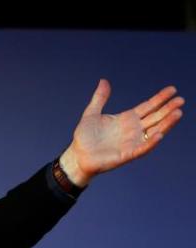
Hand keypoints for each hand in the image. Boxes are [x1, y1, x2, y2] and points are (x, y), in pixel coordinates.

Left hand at [61, 79, 184, 186]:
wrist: (77, 156)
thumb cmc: (84, 137)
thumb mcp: (91, 113)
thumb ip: (99, 98)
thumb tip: (104, 81)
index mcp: (127, 119)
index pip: (148, 106)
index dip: (160, 99)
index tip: (172, 90)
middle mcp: (133, 130)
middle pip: (155, 117)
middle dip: (168, 109)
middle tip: (181, 100)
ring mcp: (132, 142)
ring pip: (154, 131)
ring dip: (166, 123)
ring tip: (178, 113)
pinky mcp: (127, 154)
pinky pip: (143, 148)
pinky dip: (151, 142)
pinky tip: (159, 134)